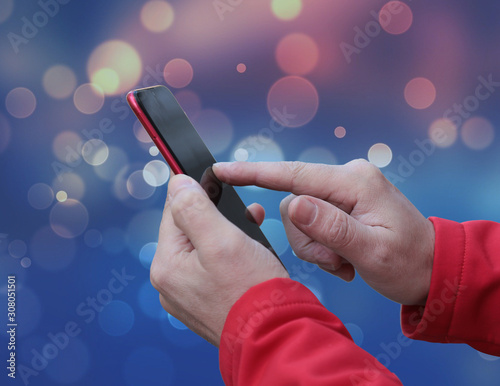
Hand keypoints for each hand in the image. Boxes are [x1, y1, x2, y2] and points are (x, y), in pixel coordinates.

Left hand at [150, 174, 288, 345]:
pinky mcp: (207, 302)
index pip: (173, 213)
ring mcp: (189, 296)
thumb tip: (177, 183)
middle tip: (244, 208)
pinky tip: (249, 249)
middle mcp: (172, 284)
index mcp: (167, 267)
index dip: (194, 191)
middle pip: (188, 231)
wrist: (276, 334)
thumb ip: (195, 207)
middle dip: (216, 214)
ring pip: (203, 248)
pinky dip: (229, 253)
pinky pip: (212, 267)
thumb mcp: (222, 240)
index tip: (213, 179)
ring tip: (252, 224)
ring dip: (226, 232)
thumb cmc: (252, 290)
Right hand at [213, 160, 434, 305]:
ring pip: (299, 218)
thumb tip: (294, 205)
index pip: (293, 174)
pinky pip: (312, 223)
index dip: (254, 173)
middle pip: (294, 204)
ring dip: (316, 248)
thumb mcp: (372, 252)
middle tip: (336, 262)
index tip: (222, 170)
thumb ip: (331, 227)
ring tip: (345, 263)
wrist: (433, 268)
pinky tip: (346, 258)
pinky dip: (322, 247)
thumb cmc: (410, 262)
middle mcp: (347, 178)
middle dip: (307, 240)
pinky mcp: (341, 203)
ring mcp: (343, 190)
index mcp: (355, 182)